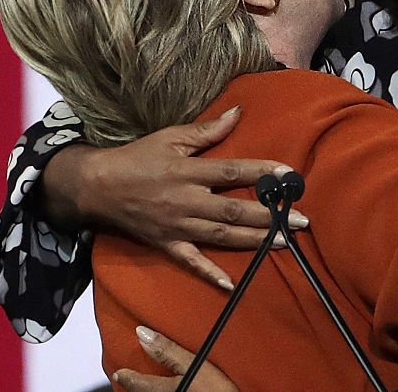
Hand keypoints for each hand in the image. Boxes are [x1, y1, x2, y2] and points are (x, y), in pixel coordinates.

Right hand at [43, 108, 306, 289]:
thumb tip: (238, 112)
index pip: (232, 171)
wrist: (96, 186)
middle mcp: (185, 201)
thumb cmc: (137, 157)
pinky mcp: (166, 244)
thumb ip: (206, 131)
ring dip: (254, 240)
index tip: (289, 174)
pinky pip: (191, 260)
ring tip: (284, 243)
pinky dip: (209, 273)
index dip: (262, 172)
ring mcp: (176, 226)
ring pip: (221, 235)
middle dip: (269, 215)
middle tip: (301, 220)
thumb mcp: (169, 137)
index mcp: (188, 172)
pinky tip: (231, 285)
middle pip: (233, 209)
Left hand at [113, 326, 238, 391]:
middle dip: (140, 385)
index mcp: (167, 389)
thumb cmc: (220, 390)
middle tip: (131, 376)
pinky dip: (172, 390)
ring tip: (157, 381)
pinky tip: (182, 386)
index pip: (140, 384)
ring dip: (157, 388)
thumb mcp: (197, 365)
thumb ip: (170, 351)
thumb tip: (141, 333)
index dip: (129, 376)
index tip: (119, 371)